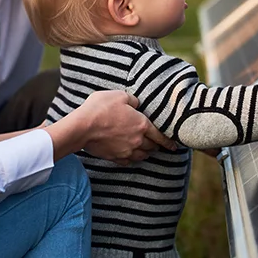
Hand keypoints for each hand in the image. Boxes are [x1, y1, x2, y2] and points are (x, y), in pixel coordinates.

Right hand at [45, 90, 178, 164]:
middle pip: (152, 147)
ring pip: (142, 156)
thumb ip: (133, 100)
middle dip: (156, 146)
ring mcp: (126, 151)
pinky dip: (132, 159)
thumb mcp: (119, 96)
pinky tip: (130, 155)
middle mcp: (138, 141)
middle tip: (158, 145)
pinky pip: (129, 161)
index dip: (169, 142)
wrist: (82, 128)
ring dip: (146, 153)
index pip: (160, 136)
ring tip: (146, 150)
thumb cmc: (101, 109)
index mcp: (142, 125)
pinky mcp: (115, 158)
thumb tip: (137, 104)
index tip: (174, 146)